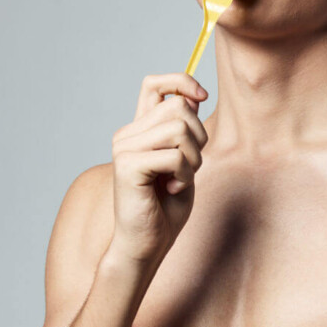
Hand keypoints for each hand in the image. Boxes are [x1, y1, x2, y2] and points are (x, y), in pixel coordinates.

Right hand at [108, 73, 209, 264]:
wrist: (146, 245)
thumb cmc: (165, 209)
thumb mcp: (184, 162)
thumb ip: (185, 131)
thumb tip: (194, 97)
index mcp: (139, 131)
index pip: (154, 84)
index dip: (182, 82)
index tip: (202, 97)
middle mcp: (127, 135)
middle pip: (178, 107)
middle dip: (199, 137)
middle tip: (190, 166)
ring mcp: (124, 148)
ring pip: (178, 129)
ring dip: (193, 159)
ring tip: (181, 180)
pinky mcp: (127, 166)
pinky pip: (173, 156)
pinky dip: (184, 176)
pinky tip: (173, 190)